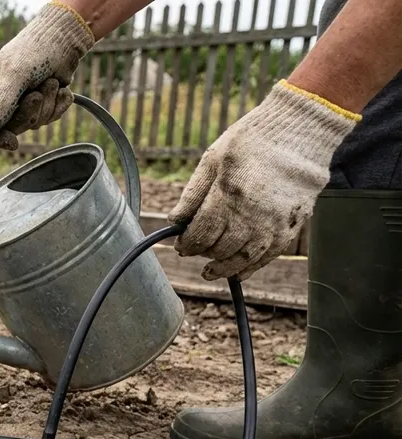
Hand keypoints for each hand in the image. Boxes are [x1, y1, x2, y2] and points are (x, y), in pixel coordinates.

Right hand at [0, 1, 95, 149]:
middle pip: (11, 128)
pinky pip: (51, 117)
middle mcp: (1, 98)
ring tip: (50, 82)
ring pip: (34, 123)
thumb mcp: (16, 73)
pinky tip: (60, 88)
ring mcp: (22, 101)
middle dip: (29, 113)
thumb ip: (2, 100)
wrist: (64, 37)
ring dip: (47, 105)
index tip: (13, 142)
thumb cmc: (35, 49)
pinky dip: (58, 104)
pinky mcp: (43, 102)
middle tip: (37, 95)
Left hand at [170, 80, 359, 279]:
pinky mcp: (292, 225)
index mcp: (228, 194)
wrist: (300, 130)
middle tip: (194, 251)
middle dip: (203, 253)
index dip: (187, 244)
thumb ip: (193, 193)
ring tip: (210, 271)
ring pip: (244, 258)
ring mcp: (275, 222)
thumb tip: (174, 221)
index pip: (201, 233)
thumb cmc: (252, 141)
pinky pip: (269, 256)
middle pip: (221, 248)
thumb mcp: (213, 159)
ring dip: (224, 268)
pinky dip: (251, 267)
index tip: (181, 244)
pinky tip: (237, 272)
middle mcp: (252, 213)